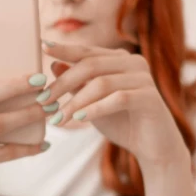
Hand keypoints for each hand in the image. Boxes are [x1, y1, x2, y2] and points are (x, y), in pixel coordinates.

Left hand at [40, 41, 187, 171]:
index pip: (87, 51)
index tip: (42, 47)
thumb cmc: (122, 123)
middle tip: (43, 101)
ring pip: (102, 83)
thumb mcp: (92, 102)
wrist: (152, 147)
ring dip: (76, 102)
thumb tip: (54, 64)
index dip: (64, 49)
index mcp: (120, 59)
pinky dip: (96, 109)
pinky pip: (118, 99)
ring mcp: (144, 78)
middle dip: (63, 83)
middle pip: (90, 65)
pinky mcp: (150, 97)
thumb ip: (77, 84)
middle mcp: (134, 62)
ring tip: (58, 119)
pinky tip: (80, 120)